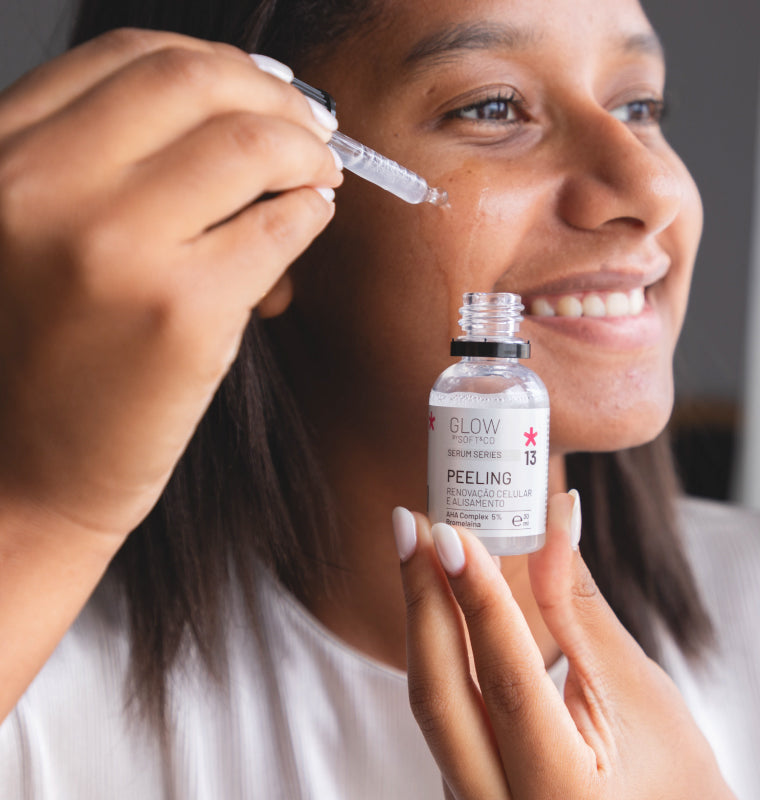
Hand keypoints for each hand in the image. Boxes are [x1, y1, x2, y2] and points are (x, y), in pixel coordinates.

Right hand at [0, 29, 341, 538]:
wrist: (32, 470)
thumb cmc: (47, 356)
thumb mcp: (41, 233)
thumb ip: (112, 165)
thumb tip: (243, 115)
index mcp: (3, 158)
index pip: (131, 58)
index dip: (219, 64)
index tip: (262, 88)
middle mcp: (43, 188)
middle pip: (196, 81)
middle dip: (276, 95)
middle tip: (310, 127)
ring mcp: (114, 249)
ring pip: (251, 145)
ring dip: (307, 152)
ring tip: (318, 176)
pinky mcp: (182, 312)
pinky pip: (280, 226)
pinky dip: (310, 212)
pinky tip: (308, 221)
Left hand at [393, 495, 735, 798]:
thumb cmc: (676, 778)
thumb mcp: (636, 689)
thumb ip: (577, 605)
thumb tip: (551, 518)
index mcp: (564, 795)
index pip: (506, 678)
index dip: (476, 596)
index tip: (452, 530)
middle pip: (440, 695)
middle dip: (423, 597)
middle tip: (413, 524)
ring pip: (433, 704)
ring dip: (425, 618)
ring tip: (424, 547)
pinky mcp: (465, 793)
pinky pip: (442, 714)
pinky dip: (439, 650)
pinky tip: (441, 600)